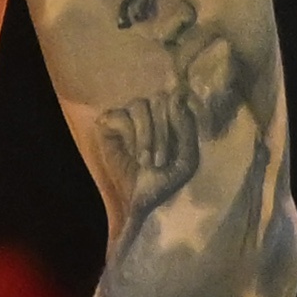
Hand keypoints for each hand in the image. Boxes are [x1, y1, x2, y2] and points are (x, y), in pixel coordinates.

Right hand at [96, 89, 201, 214]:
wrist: (137, 200)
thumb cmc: (163, 181)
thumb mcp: (186, 159)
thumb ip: (187, 129)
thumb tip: (176, 98)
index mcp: (174, 116)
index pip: (179, 97)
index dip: (180, 115)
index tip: (179, 145)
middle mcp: (152, 111)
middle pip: (160, 99)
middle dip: (162, 133)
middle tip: (159, 162)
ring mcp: (130, 115)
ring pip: (140, 105)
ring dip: (146, 136)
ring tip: (145, 161)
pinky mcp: (110, 122)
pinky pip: (121, 115)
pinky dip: (129, 136)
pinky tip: (131, 154)